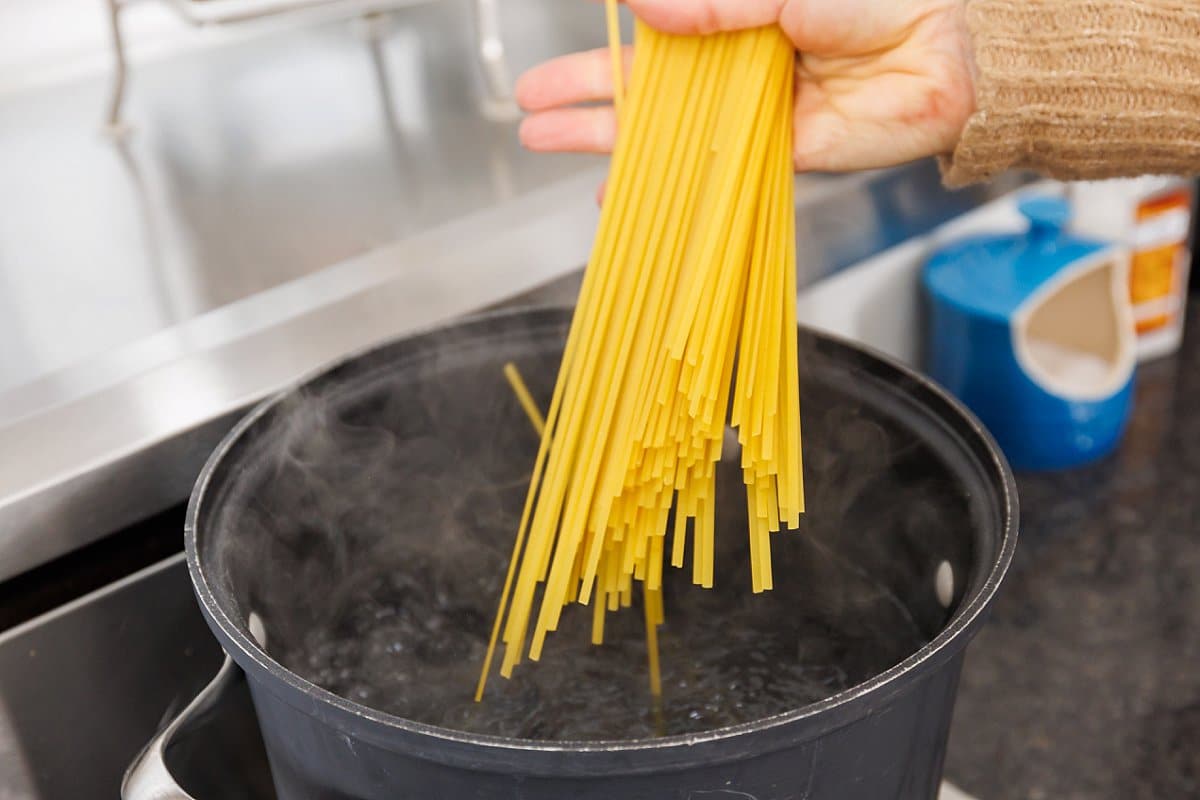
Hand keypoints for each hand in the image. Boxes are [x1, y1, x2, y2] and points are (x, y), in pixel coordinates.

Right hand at [515, 0, 975, 172]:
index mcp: (742, 12)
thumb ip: (717, 2)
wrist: (955, 52)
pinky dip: (660, 183)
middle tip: (530, 103)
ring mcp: (753, 108)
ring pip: (665, 126)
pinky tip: (613, 194)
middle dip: (586, 90)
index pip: (662, 30)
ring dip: (604, 136)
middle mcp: (741, 59)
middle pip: (647, 81)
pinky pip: (705, 169)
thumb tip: (644, 8)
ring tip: (543, 138)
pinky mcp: (775, 151)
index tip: (568, 47)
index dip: (614, 40)